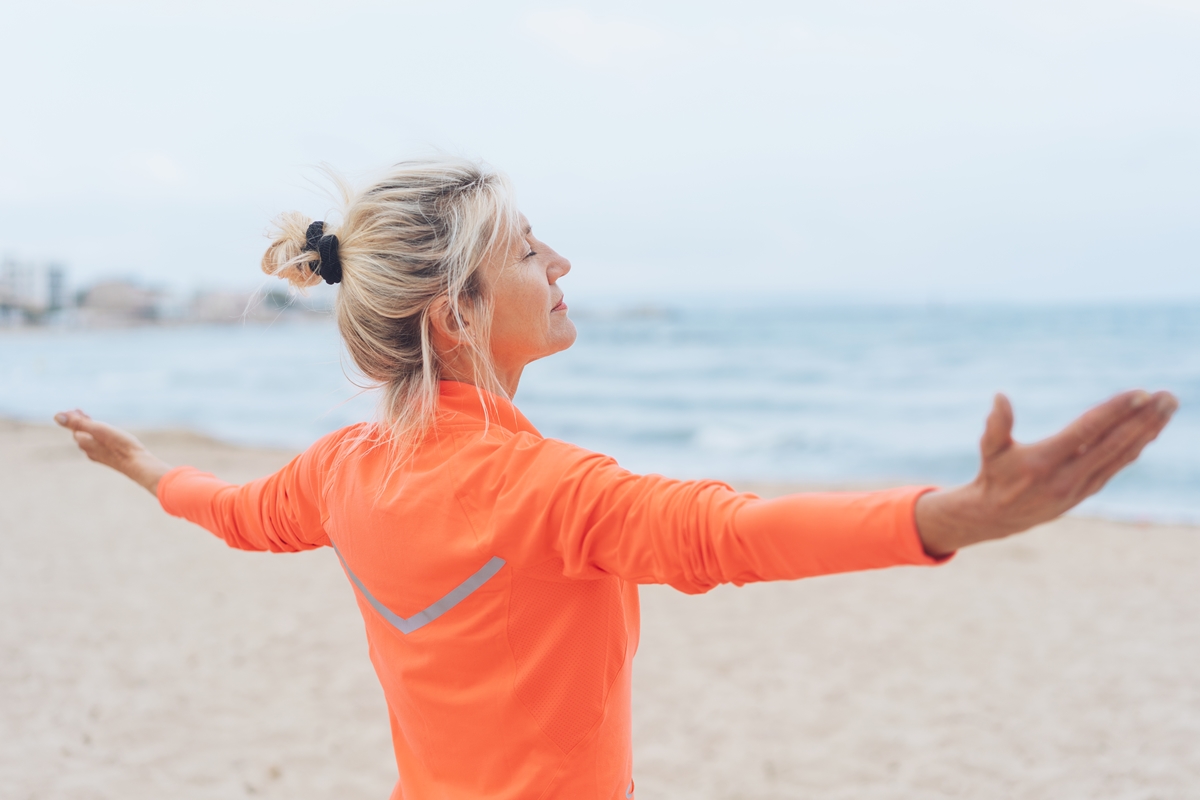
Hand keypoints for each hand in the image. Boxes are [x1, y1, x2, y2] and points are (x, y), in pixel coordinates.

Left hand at [55, 409, 172, 494]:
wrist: (137, 464)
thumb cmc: (119, 445)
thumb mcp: (98, 429)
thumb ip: (78, 423)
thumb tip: (56, 416)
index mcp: (84, 442)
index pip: (74, 427)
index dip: (73, 417)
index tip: (76, 408)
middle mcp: (88, 450)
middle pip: (80, 434)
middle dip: (80, 423)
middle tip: (80, 411)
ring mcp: (99, 455)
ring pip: (89, 440)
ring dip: (89, 429)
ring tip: (92, 421)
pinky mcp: (109, 457)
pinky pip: (98, 445)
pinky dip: (97, 437)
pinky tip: (105, 436)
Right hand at [916, 390, 1177, 555]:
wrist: (997, 517)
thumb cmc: (994, 475)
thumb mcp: (990, 450)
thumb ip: (996, 424)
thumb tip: (1000, 396)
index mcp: (1044, 461)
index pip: (1087, 431)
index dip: (1115, 411)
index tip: (1140, 393)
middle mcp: (1067, 476)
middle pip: (1114, 443)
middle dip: (1143, 418)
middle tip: (1168, 396)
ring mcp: (1081, 486)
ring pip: (1121, 455)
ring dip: (1148, 430)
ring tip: (1168, 407)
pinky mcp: (1087, 491)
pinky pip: (1118, 466)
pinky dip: (1136, 447)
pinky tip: (1151, 430)